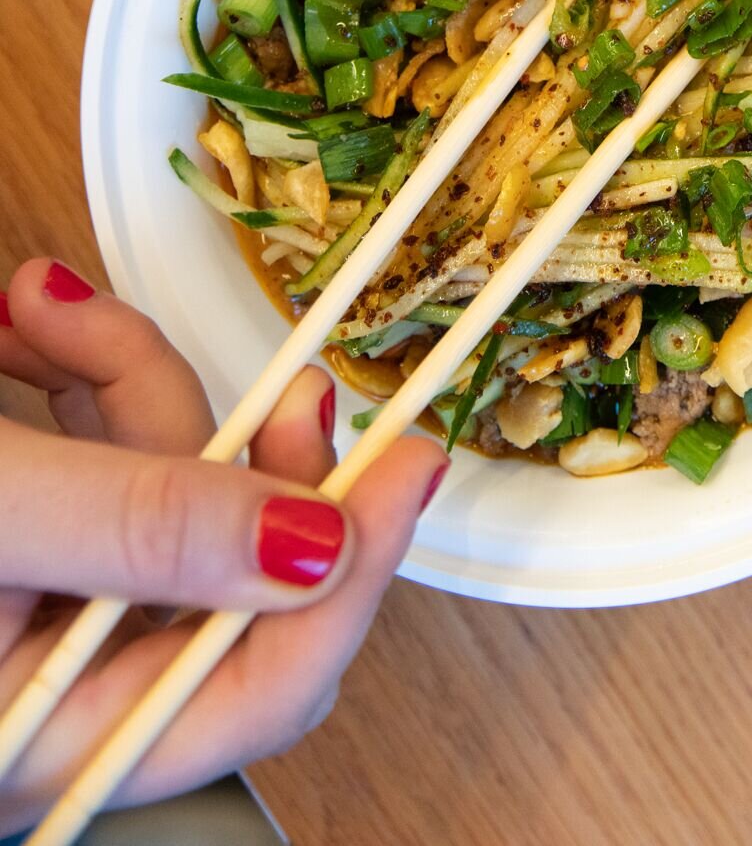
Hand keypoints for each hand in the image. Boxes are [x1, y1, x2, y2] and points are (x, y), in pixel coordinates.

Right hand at [0, 257, 444, 830]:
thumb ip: (137, 534)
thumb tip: (314, 547)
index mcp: (33, 745)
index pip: (257, 689)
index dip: (355, 576)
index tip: (414, 456)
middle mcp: (30, 690)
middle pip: (214, 563)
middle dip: (205, 434)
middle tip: (261, 359)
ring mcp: (13, 603)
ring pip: (150, 476)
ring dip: (112, 370)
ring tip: (34, 302)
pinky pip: (81, 442)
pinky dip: (57, 369)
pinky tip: (13, 318)